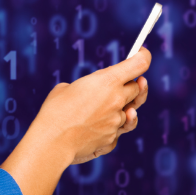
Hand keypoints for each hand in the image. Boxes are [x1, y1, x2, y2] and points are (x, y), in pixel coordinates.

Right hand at [32, 48, 150, 165]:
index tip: (142, 52)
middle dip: (130, 85)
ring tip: (101, 108)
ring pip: (129, 112)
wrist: (52, 142)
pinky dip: (110, 128)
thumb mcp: (67, 88)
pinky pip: (117, 130)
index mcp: (108, 81)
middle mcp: (117, 100)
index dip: (143, 56)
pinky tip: (96, 126)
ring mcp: (117, 121)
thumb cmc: (54, 111)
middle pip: (137, 89)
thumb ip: (85, 88)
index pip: (139, 64)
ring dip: (119, 109)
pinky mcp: (112, 139)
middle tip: (119, 84)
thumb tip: (87, 95)